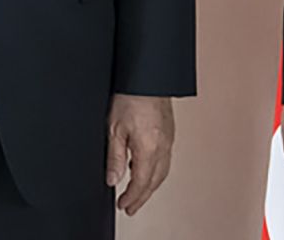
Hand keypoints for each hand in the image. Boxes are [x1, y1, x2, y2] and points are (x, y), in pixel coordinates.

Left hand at [105, 94, 174, 215]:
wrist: (147, 77)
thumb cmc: (130, 96)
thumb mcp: (114, 129)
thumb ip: (115, 157)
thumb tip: (113, 179)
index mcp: (149, 148)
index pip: (141, 183)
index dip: (132, 197)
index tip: (124, 205)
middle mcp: (163, 147)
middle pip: (154, 181)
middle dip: (142, 197)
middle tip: (131, 207)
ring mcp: (169, 140)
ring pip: (162, 172)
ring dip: (150, 186)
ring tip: (138, 192)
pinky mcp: (169, 133)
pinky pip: (165, 159)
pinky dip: (155, 171)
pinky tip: (144, 168)